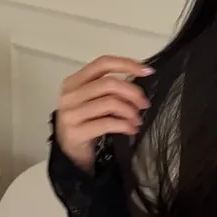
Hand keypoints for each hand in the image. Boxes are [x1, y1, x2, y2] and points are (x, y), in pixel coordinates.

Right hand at [55, 55, 154, 173]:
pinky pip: (108, 123)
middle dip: (133, 93)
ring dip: (130, 111)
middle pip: (109, 83)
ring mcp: (71, 114)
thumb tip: (137, 79)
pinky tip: (131, 129)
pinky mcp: (76, 132)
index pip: (102, 63)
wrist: (70, 153)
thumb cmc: (86, 123)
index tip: (146, 71)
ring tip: (137, 120)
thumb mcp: (93, 100)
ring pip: (110, 103)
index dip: (126, 64)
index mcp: (74, 81)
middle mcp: (70, 95)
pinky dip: (125, 125)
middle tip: (144, 104)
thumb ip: (109, 88)